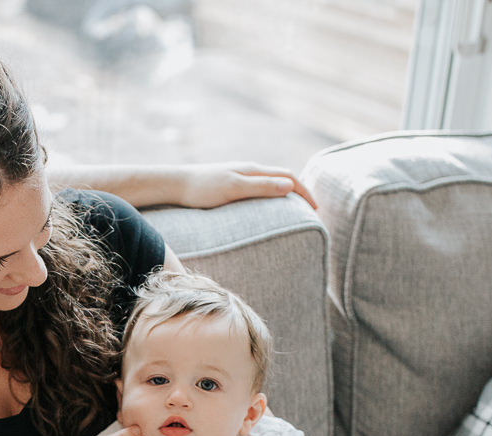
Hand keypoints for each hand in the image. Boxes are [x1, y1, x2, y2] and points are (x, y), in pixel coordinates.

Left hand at [179, 163, 317, 209]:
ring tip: (293, 208)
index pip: (288, 176)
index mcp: (253, 170)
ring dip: (285, 191)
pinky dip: (269, 194)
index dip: (304, 191)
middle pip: (281, 176)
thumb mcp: (234, 189)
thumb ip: (261, 187)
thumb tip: (290, 185)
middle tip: (311, 209)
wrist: (175, 184)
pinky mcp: (228, 183)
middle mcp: (248, 170)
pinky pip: (257, 187)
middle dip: (299, 190)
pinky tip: (265, 206)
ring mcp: (238, 176)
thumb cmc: (202, 189)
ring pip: (270, 181)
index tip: (316, 208)